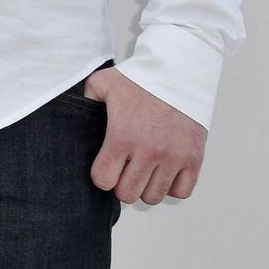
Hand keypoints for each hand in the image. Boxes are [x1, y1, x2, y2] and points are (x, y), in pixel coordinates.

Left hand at [85, 66, 207, 204]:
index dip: (102, 176)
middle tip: (124, 169)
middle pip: (128, 194)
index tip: (105, 166)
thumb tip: (74, 116)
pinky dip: (172, 186)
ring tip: (144, 170)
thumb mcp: (101, 84)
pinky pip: (181, 192)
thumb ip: (84, 102)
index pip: (104, 180)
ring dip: (146, 187)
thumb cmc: (139, 79)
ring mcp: (173, 157)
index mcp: (122, 136)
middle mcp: (148, 151)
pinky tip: (164, 170)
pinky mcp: (194, 159)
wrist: (178, 72)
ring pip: (154, 196)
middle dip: (122, 184)